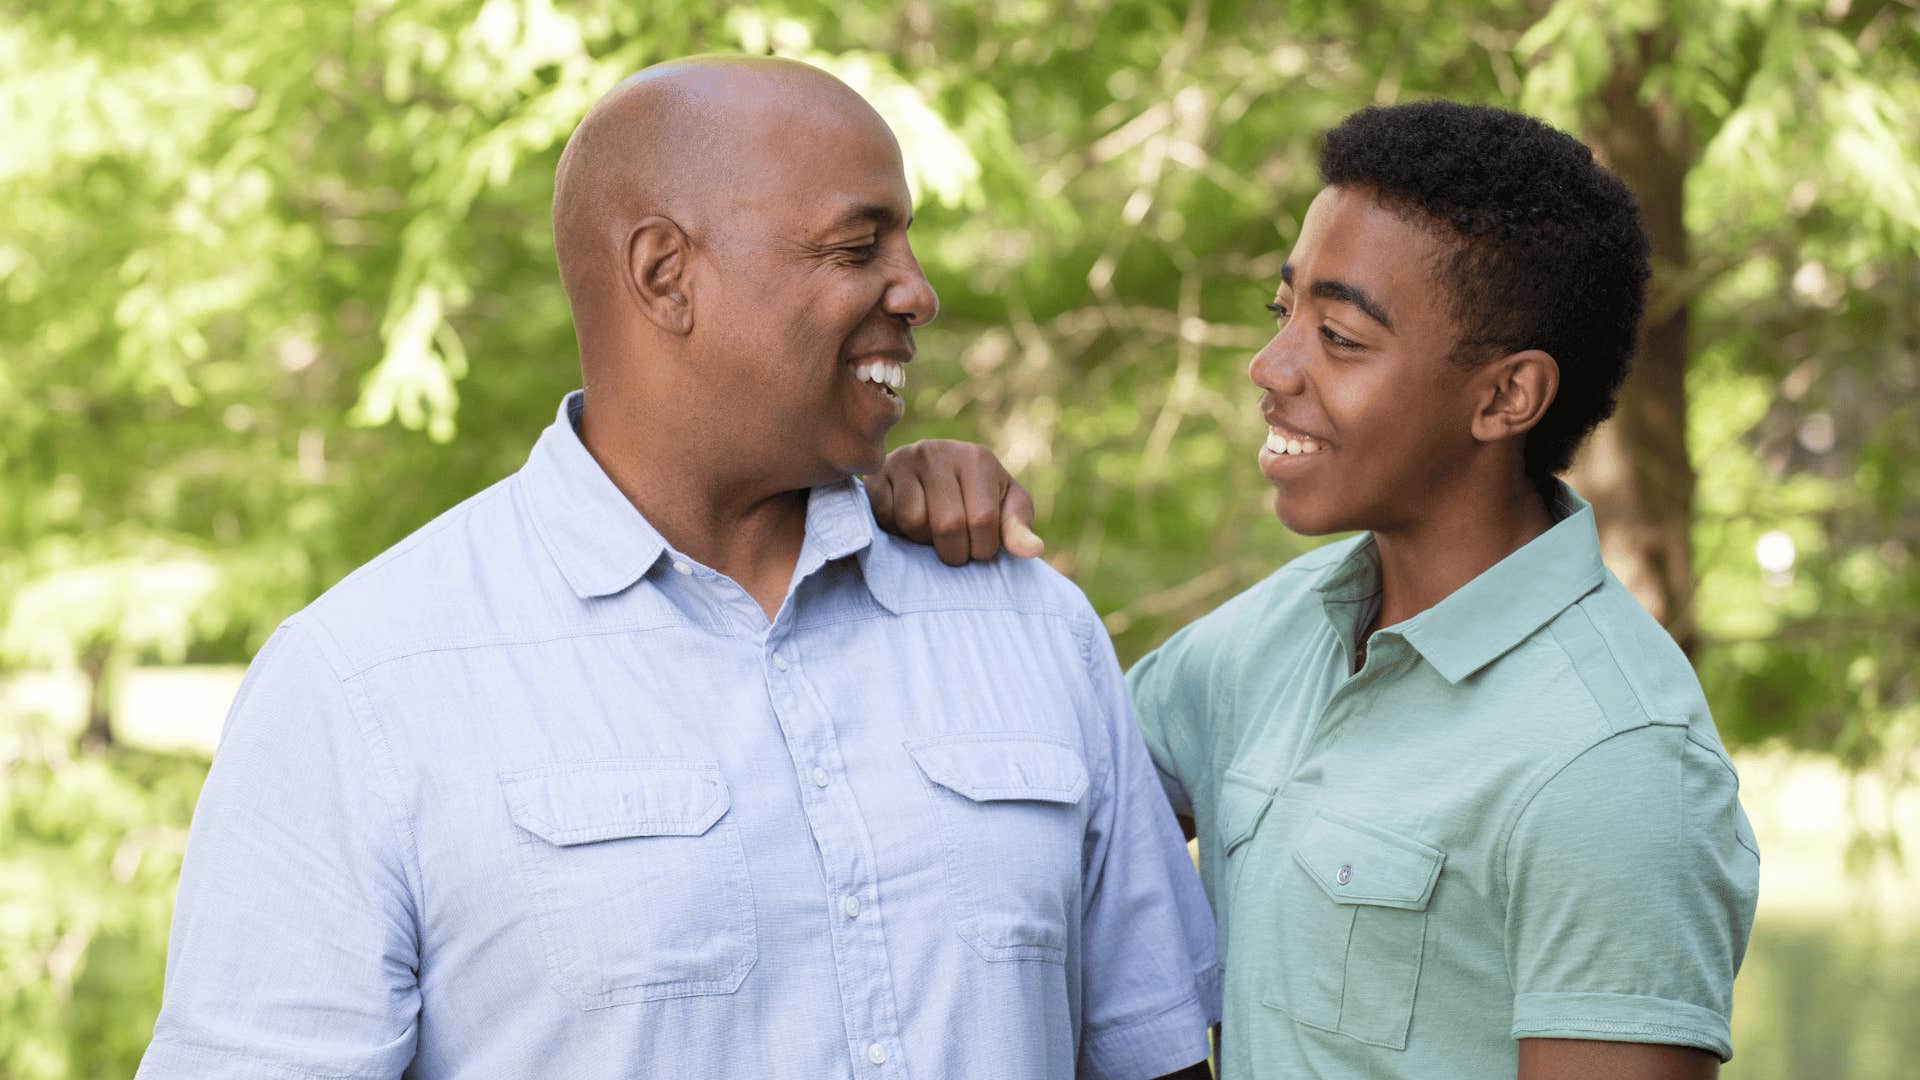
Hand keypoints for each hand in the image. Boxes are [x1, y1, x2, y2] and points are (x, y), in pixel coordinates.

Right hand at [869, 439, 1043, 565]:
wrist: (930, 476)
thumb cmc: (978, 496)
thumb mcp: (1006, 507)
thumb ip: (1018, 528)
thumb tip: (1033, 550)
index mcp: (976, 458)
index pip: (983, 519)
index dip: (982, 548)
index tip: (981, 549)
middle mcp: (938, 451)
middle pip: (947, 524)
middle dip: (954, 552)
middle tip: (956, 550)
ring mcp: (903, 460)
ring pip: (913, 522)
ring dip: (923, 541)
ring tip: (932, 532)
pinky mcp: (875, 475)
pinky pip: (884, 518)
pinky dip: (896, 531)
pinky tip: (907, 523)